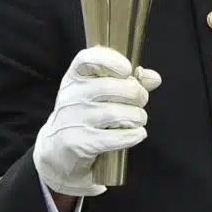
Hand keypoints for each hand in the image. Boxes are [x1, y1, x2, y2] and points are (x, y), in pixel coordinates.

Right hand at [33, 46, 161, 197]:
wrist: (56, 152)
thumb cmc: (84, 116)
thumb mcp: (98, 95)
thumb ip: (128, 82)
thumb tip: (154, 78)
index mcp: (74, 77)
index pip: (87, 59)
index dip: (111, 61)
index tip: (127, 70)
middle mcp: (71, 95)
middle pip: (111, 87)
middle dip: (136, 94)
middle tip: (141, 100)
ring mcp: (72, 120)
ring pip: (116, 113)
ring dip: (137, 116)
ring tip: (139, 119)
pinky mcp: (78, 143)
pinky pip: (114, 137)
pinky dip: (132, 135)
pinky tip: (138, 134)